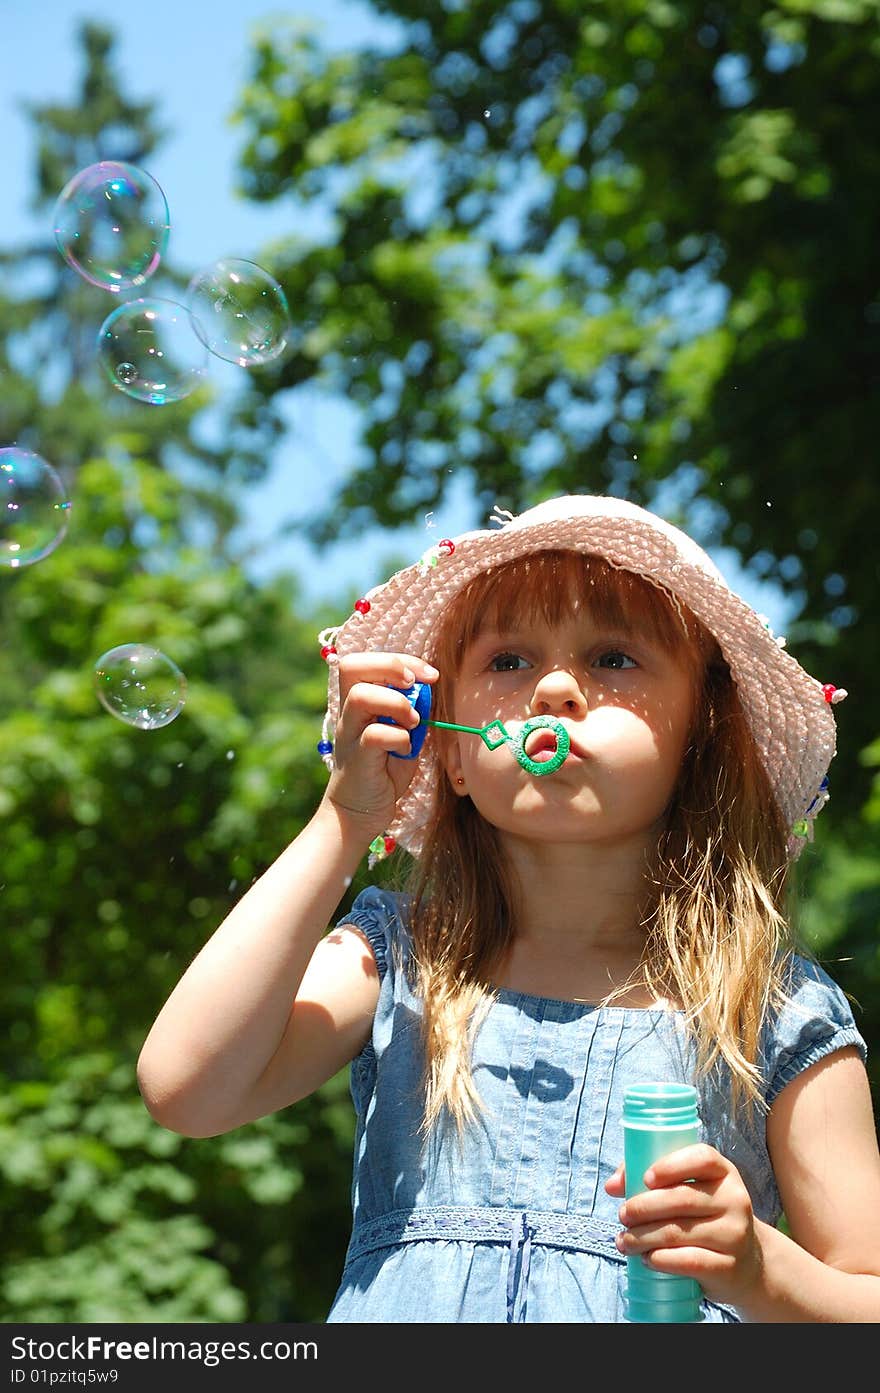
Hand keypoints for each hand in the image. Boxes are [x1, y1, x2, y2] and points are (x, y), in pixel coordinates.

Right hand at [323, 651, 438, 830]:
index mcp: (358, 703)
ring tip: (413, 722)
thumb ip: (411, 712)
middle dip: (391, 665)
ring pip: (360, 696)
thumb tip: (427, 689)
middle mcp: (349, 714)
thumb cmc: (383, 770)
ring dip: (395, 702)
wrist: (359, 812)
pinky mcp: (357, 759)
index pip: (365, 662)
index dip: (398, 659)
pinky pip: (373, 735)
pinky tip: (406, 748)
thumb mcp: (402, 734)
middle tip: (415, 683)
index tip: (429, 675)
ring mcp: (350, 735)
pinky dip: (398, 737)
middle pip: (353, 667)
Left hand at [605, 1144, 764, 1308]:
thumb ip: (649, 1179)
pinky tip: (647, 1258)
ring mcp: (735, 1234)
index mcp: (723, 1172)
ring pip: (679, 1232)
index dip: (671, 1165)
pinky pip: (689, 1261)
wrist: (747, 1262)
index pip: (702, 1157)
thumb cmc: (704, 1217)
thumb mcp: (689, 1190)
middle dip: (643, 1207)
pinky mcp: (729, 1266)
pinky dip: (661, 1260)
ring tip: (624, 1241)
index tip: (645, 1178)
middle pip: (682, 1198)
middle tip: (622, 1215)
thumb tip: (612, 1185)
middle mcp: (734, 1199)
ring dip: (643, 1237)